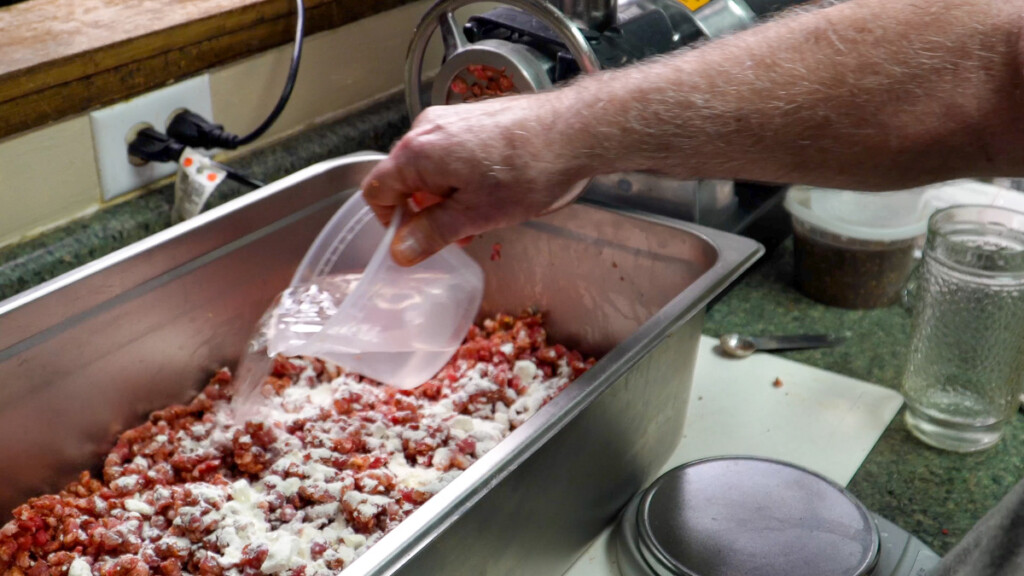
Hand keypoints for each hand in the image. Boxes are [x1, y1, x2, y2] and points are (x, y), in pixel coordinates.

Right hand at [361, 92, 587, 265]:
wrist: (572, 133)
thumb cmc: (527, 170)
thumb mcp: (474, 216)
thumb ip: (431, 234)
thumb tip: (401, 250)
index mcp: (417, 152)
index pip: (376, 190)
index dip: (390, 222)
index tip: (413, 240)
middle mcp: (427, 129)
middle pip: (403, 178)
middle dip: (424, 211)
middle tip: (455, 235)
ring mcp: (451, 120)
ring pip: (430, 168)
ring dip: (446, 197)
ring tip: (479, 216)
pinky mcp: (474, 119)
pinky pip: (451, 154)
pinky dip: (461, 178)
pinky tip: (491, 193)